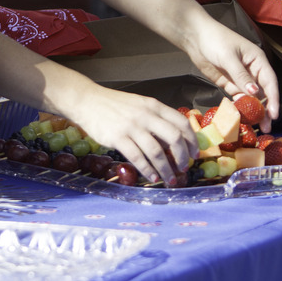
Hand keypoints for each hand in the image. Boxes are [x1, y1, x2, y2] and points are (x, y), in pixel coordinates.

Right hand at [66, 86, 196, 186]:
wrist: (87, 100)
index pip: (182, 123)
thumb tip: (171, 142)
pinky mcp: (118, 138)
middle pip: (174, 138)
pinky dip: (148, 170)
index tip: (194, 154)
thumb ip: (156, 119)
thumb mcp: (139, 105)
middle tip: (183, 168)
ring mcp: (131, 126)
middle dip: (183, 157)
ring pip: (157, 152)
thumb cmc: (114, 105)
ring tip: (169, 179)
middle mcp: (146, 115)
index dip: (191, 141)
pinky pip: (138, 157)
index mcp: (154, 105)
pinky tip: (152, 177)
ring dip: (166, 169)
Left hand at [180, 16, 279, 133]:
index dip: (273, 98)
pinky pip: (237, 97)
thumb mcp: (228, 57)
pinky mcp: (228, 83)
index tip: (274, 114)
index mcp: (257, 60)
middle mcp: (252, 70)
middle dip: (265, 109)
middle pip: (263, 92)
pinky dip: (239, 107)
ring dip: (252, 111)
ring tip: (254, 126)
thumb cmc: (215, 40)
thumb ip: (240, 75)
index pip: (270, 82)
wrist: (195, 37)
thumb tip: (254, 92)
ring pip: (250, 97)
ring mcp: (240, 78)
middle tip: (267, 127)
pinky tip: (240, 117)